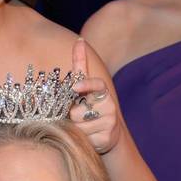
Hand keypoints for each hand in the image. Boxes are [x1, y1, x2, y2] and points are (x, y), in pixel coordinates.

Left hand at [68, 38, 120, 153]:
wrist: (106, 132)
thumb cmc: (89, 106)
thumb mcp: (84, 87)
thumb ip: (80, 65)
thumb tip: (79, 40)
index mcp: (102, 91)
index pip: (97, 85)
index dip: (86, 85)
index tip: (74, 87)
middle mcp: (109, 105)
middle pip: (78, 112)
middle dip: (71, 116)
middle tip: (75, 117)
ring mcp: (109, 123)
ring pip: (79, 127)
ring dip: (75, 129)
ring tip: (82, 127)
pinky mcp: (107, 138)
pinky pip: (84, 139)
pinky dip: (81, 139)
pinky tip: (87, 137)